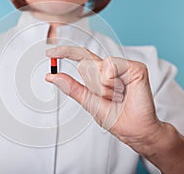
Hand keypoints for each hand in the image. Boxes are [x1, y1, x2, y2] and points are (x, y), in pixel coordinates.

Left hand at [45, 46, 161, 145]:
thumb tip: (51, 76)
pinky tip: (124, 90)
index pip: (81, 57)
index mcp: (100, 74)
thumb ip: (71, 87)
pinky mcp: (135, 67)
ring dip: (103, 88)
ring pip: (97, 66)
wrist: (135, 130)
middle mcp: (111, 67)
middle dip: (92, 87)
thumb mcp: (88, 102)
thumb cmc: (116, 118)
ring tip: (117, 96)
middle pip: (85, 65)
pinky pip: (111, 65)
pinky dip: (112, 82)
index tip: (48, 53)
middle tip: (108, 99)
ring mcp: (123, 66)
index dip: (65, 52)